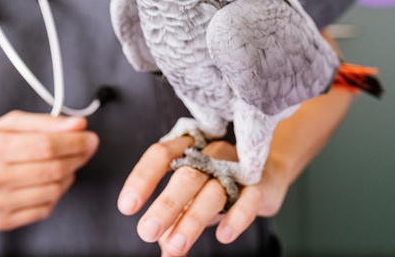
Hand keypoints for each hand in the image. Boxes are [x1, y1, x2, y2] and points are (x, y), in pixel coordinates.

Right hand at [0, 111, 98, 231]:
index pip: (46, 146)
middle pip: (52, 169)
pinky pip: (44, 209)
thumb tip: (79, 124)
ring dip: (69, 175)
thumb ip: (46, 122)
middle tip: (87, 148)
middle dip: (78, 157)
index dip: (75, 142)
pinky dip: (56, 193)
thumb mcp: (11, 123)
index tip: (90, 137)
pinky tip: (52, 181)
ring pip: (52, 191)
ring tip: (68, 164)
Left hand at [117, 137, 288, 255]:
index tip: (127, 206)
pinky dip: (236, 218)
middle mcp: (211, 153)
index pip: (161, 155)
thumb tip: (160, 243)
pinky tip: (223, 236)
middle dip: (165, 205)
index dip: (143, 178)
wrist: (267, 174)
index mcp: (189, 148)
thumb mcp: (192, 197)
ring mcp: (238, 167)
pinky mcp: (262, 185)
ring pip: (213, 191)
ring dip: (192, 220)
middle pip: (186, 174)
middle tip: (146, 231)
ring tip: (175, 246)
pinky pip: (249, 199)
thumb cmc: (217, 184)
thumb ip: (175, 217)